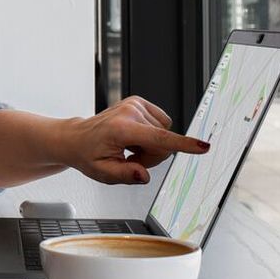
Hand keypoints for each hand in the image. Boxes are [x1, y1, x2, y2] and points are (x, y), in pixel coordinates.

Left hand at [63, 96, 208, 184]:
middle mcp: (129, 112)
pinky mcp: (139, 102)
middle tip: (130, 157)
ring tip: (130, 147)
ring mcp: (134, 104)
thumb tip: (143, 175)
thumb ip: (124, 175)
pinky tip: (134, 137)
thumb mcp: (102, 173)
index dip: (182, 145)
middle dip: (152, 156)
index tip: (202, 147)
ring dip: (150, 145)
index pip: (158, 139)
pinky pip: (161, 124)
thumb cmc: (88, 154)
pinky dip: (151, 134)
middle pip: (163, 142)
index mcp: (120, 129)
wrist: (77, 138)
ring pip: (164, 134)